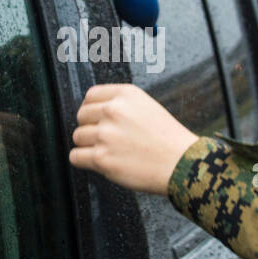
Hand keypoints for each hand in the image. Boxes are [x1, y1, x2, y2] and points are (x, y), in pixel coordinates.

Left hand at [68, 84, 198, 195]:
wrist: (182, 164)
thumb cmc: (169, 140)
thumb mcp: (147, 107)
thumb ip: (120, 105)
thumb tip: (92, 112)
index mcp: (125, 94)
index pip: (90, 95)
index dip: (91, 109)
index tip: (95, 119)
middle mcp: (113, 110)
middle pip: (81, 116)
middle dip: (90, 128)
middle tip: (106, 139)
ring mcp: (105, 134)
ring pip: (78, 137)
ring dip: (88, 146)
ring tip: (109, 152)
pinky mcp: (101, 158)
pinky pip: (75, 157)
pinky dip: (83, 161)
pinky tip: (99, 162)